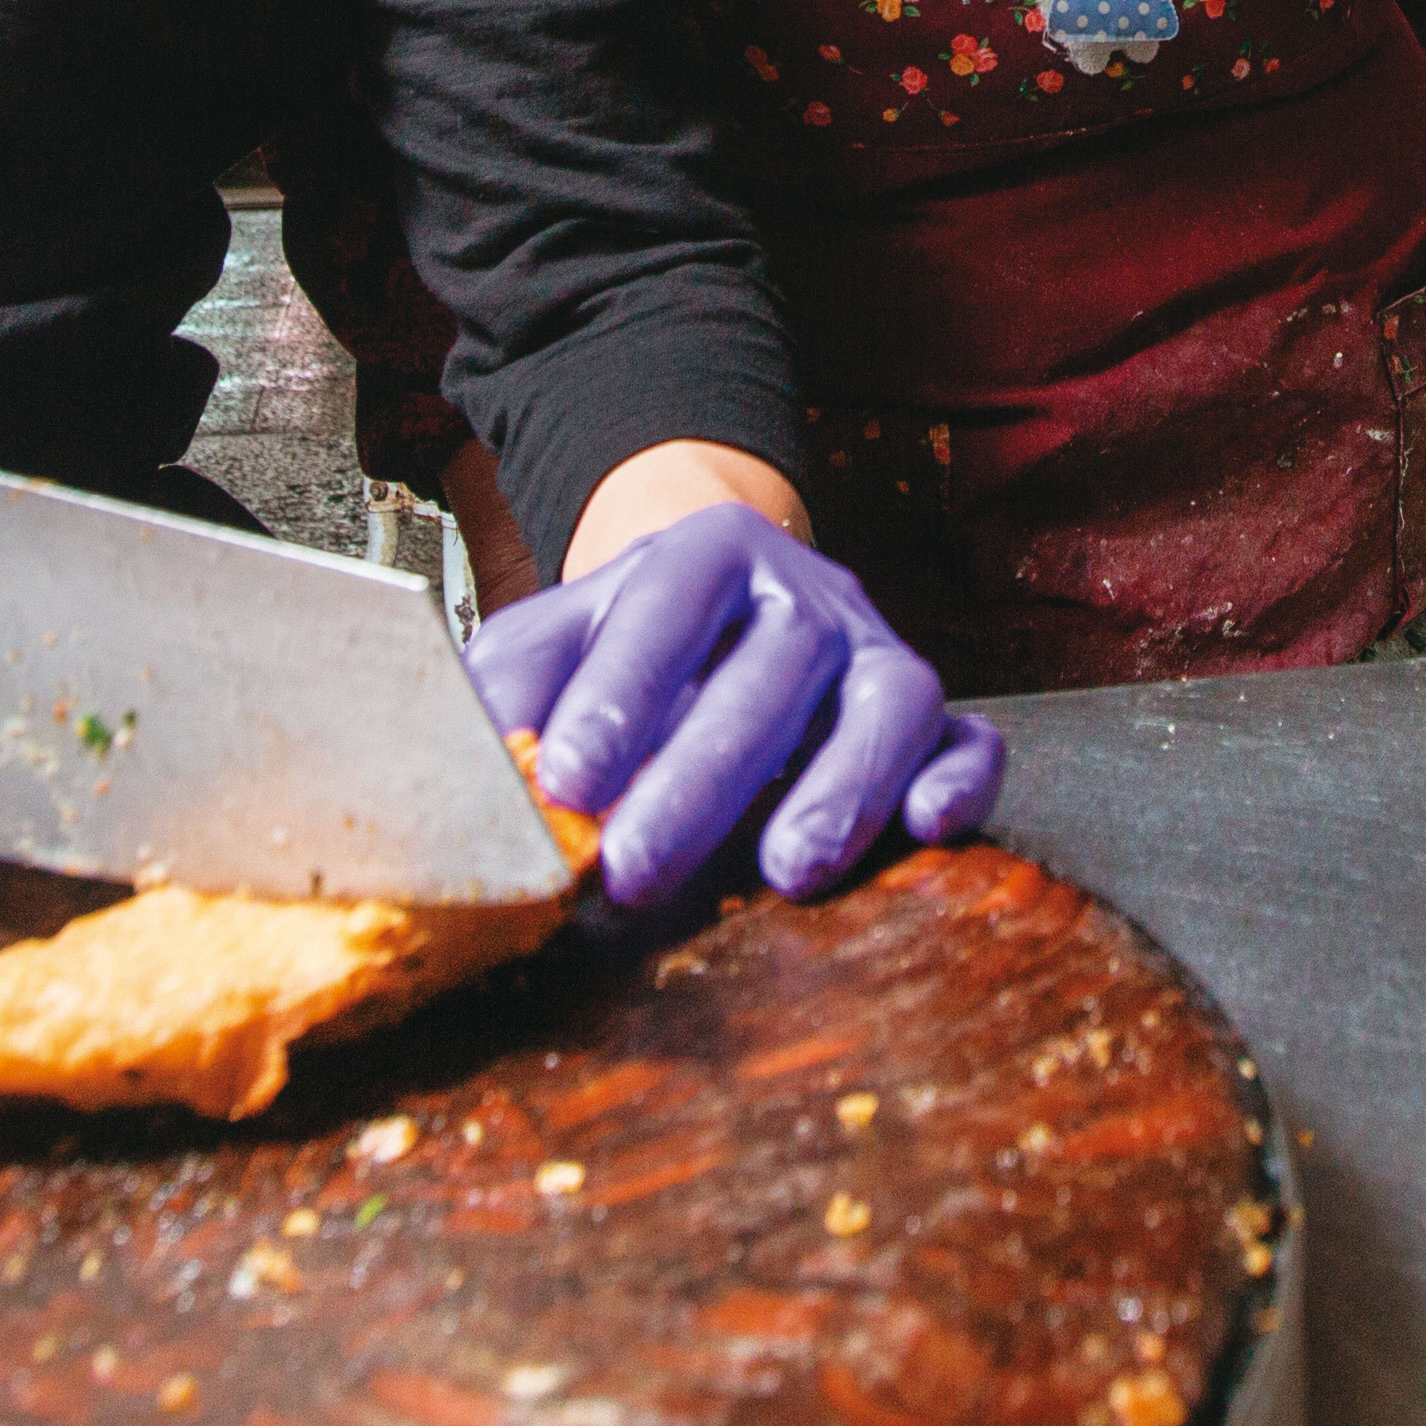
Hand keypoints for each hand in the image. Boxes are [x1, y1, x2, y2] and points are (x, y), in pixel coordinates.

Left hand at [464, 502, 1001, 909]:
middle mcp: (804, 593)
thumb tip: (456, 767)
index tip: (569, 783)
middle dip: (701, 778)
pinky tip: (923, 827)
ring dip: (842, 786)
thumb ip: (506, 691)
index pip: (665, 611)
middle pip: (769, 671)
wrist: (727, 609)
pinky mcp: (934, 713)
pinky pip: (970, 738)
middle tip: (635, 869)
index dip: (620, 694)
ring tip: (785, 870)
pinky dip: (959, 780)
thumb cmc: (628, 647)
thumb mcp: (550, 642)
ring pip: (889, 699)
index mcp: (703, 555)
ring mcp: (877, 649)